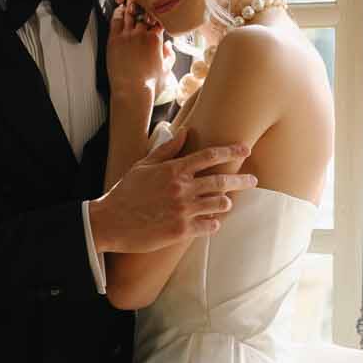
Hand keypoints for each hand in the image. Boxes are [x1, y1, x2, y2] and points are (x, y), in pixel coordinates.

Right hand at [89, 128, 255, 253]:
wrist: (109, 223)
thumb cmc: (126, 193)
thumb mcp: (143, 166)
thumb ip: (167, 150)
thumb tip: (185, 132)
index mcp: (173, 170)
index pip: (209, 155)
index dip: (231, 150)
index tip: (246, 148)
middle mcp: (181, 189)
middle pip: (222, 181)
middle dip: (242, 179)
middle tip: (253, 180)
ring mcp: (183, 211)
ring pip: (220, 204)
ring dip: (226, 203)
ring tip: (225, 203)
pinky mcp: (181, 231)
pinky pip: (210, 226)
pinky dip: (214, 223)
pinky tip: (211, 222)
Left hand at [106, 0, 170, 106]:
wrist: (131, 90)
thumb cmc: (149, 83)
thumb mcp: (166, 69)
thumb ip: (170, 55)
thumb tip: (169, 45)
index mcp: (156, 39)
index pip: (157, 20)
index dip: (156, 17)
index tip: (153, 18)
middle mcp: (142, 34)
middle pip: (143, 14)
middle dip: (144, 11)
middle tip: (142, 8)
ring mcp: (127, 35)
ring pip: (130, 14)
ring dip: (131, 9)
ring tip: (131, 7)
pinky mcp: (115, 39)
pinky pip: (116, 19)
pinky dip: (119, 13)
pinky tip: (120, 11)